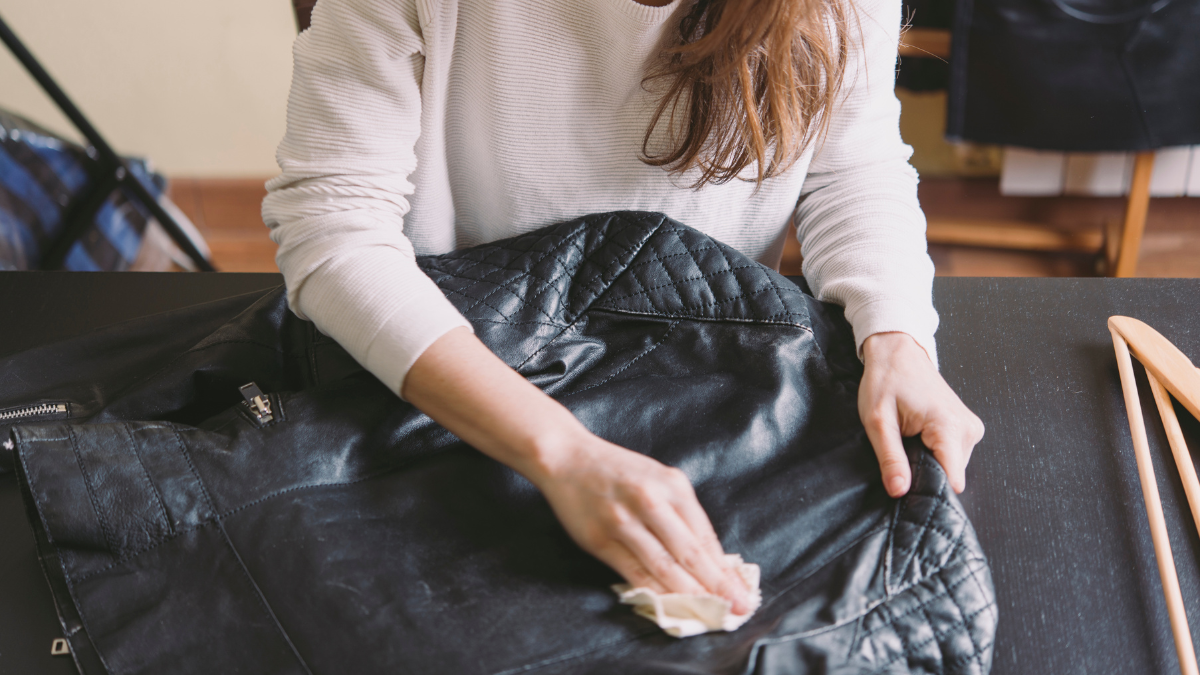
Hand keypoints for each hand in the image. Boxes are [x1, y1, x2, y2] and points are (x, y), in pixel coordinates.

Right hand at [529, 431, 753, 613]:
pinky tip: (669, 606)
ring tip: (708, 613)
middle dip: (717, 586)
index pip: (705, 536)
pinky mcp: (600, 539)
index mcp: (672, 485)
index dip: (725, 569)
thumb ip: (681, 514)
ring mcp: (623, 520)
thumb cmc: (618, 471)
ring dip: (689, 595)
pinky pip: (633, 572)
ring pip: (663, 566)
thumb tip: (709, 559)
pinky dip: (654, 592)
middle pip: (690, 553)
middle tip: (737, 608)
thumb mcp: (658, 479)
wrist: (568, 457)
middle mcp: (650, 501)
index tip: (741, 591)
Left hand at [859, 332, 983, 495]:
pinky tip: (918, 439)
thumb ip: (890, 458)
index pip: (952, 480)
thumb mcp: (878, 422)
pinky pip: (951, 456)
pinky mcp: (966, 429)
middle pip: (950, 475)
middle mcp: (968, 429)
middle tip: (901, 454)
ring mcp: (971, 429)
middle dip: (924, 473)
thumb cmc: (887, 381)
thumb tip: (899, 491)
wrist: (898, 353)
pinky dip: (933, 454)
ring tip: (908, 442)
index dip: (928, 489)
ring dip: (928, 462)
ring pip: (951, 467)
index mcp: (950, 427)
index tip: (908, 488)